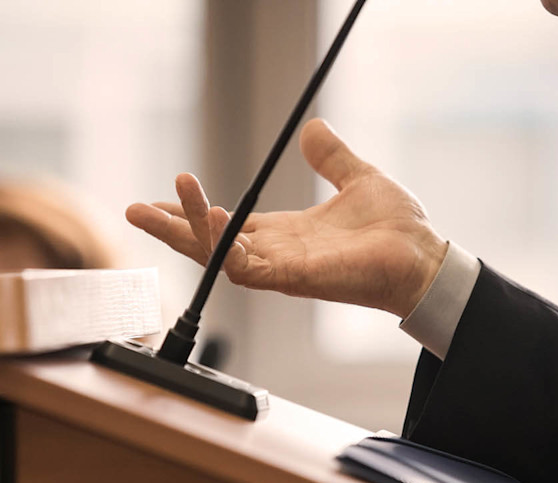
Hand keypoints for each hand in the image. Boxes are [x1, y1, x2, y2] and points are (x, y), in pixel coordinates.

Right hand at [126, 118, 447, 317]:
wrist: (425, 256)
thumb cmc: (396, 228)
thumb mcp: (357, 179)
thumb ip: (331, 158)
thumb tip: (312, 129)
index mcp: (285, 235)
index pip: (227, 226)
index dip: (196, 213)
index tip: (167, 194)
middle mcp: (277, 255)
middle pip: (208, 245)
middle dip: (171, 229)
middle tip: (133, 210)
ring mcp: (283, 270)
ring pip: (217, 256)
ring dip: (186, 231)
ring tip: (155, 205)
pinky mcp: (295, 279)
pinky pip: (245, 267)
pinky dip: (222, 244)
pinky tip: (207, 218)